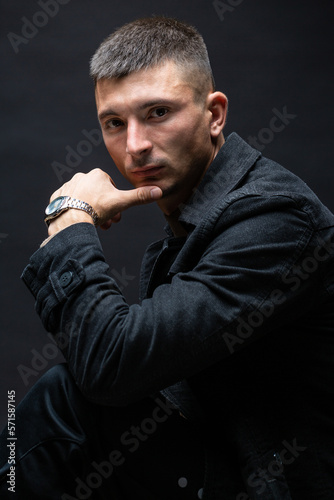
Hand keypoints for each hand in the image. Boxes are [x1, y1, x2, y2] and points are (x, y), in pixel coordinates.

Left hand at [47, 168, 161, 235]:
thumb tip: (159, 191)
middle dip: (105, 210)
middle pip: (98, 195)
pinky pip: (69, 204)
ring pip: (85, 200)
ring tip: (95, 224)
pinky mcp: (57, 197)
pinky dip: (76, 212)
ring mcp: (68, 186)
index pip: (111, 187)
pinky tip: (80, 221)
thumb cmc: (96, 209)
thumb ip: (140, 197)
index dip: (116, 202)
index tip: (117, 214)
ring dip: (92, 212)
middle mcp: (81, 177)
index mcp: (97, 174)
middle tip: (108, 223)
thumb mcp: (122, 202)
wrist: (71, 219)